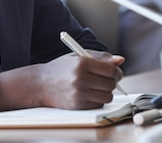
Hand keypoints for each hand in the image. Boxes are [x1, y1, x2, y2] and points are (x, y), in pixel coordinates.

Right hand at [0, 52, 124, 111]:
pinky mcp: (77, 105)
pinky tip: (90, 93)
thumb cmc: (61, 68)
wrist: (40, 84)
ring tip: (97, 86)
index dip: (116, 71)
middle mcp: (80, 78)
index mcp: (82, 63)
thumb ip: (101, 57)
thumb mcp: (79, 56)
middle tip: (106, 79)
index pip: (110, 69)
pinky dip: (98, 100)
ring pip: (107, 96)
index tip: (115, 72)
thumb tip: (120, 60)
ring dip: (106, 92)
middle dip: (112, 81)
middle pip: (111, 84)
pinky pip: (98, 104)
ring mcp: (79, 93)